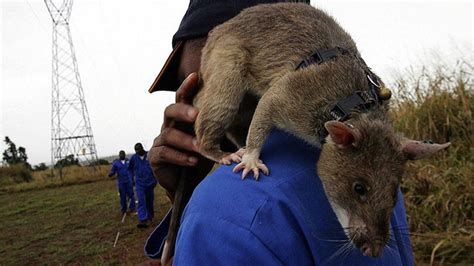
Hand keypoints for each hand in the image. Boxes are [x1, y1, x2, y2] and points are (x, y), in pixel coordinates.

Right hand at [149, 73, 211, 197]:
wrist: (188, 187)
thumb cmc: (202, 161)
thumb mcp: (212, 144)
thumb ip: (220, 132)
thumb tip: (246, 121)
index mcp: (183, 119)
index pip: (182, 99)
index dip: (187, 87)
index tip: (195, 75)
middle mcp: (170, 126)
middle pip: (170, 110)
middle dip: (183, 111)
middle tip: (197, 115)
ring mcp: (160, 141)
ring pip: (168, 133)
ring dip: (186, 140)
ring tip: (199, 147)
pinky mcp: (155, 157)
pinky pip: (164, 152)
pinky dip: (179, 156)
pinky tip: (192, 161)